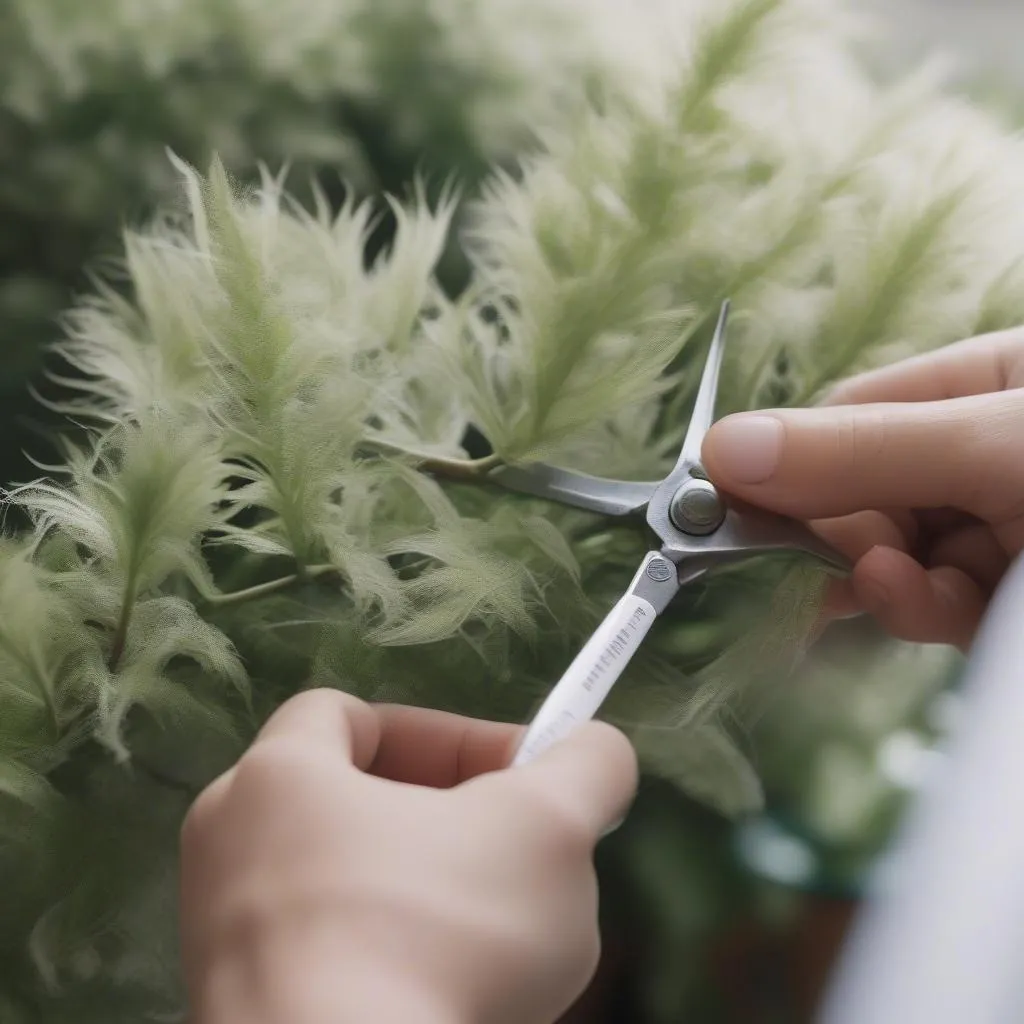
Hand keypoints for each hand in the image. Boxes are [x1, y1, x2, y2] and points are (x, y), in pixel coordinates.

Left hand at [179, 690, 636, 1023]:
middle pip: (350, 803)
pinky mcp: (238, 1018)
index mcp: (278, 776)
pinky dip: (392, 965)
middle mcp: (228, 849)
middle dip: (447, 819)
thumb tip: (597, 749)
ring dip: (429, 898)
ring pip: (346, 888)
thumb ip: (586, 765)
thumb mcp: (550, 828)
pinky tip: (451, 1002)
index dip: (447, 733)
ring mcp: (221, 942)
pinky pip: (327, 962)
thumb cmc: (440, 936)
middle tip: (514, 855)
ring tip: (498, 942)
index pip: (352, 716)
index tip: (521, 775)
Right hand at [702, 327, 1023, 650]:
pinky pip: (929, 604)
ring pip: (890, 557)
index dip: (791, 460)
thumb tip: (722, 449)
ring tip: (877, 584)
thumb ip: (863, 450)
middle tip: (788, 564)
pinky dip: (914, 609)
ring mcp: (993, 530)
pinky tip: (914, 603)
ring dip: (876, 580)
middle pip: (862, 493)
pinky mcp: (998, 601)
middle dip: (836, 533)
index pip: (853, 416)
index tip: (732, 507)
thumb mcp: (998, 446)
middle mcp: (980, 455)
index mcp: (985, 384)